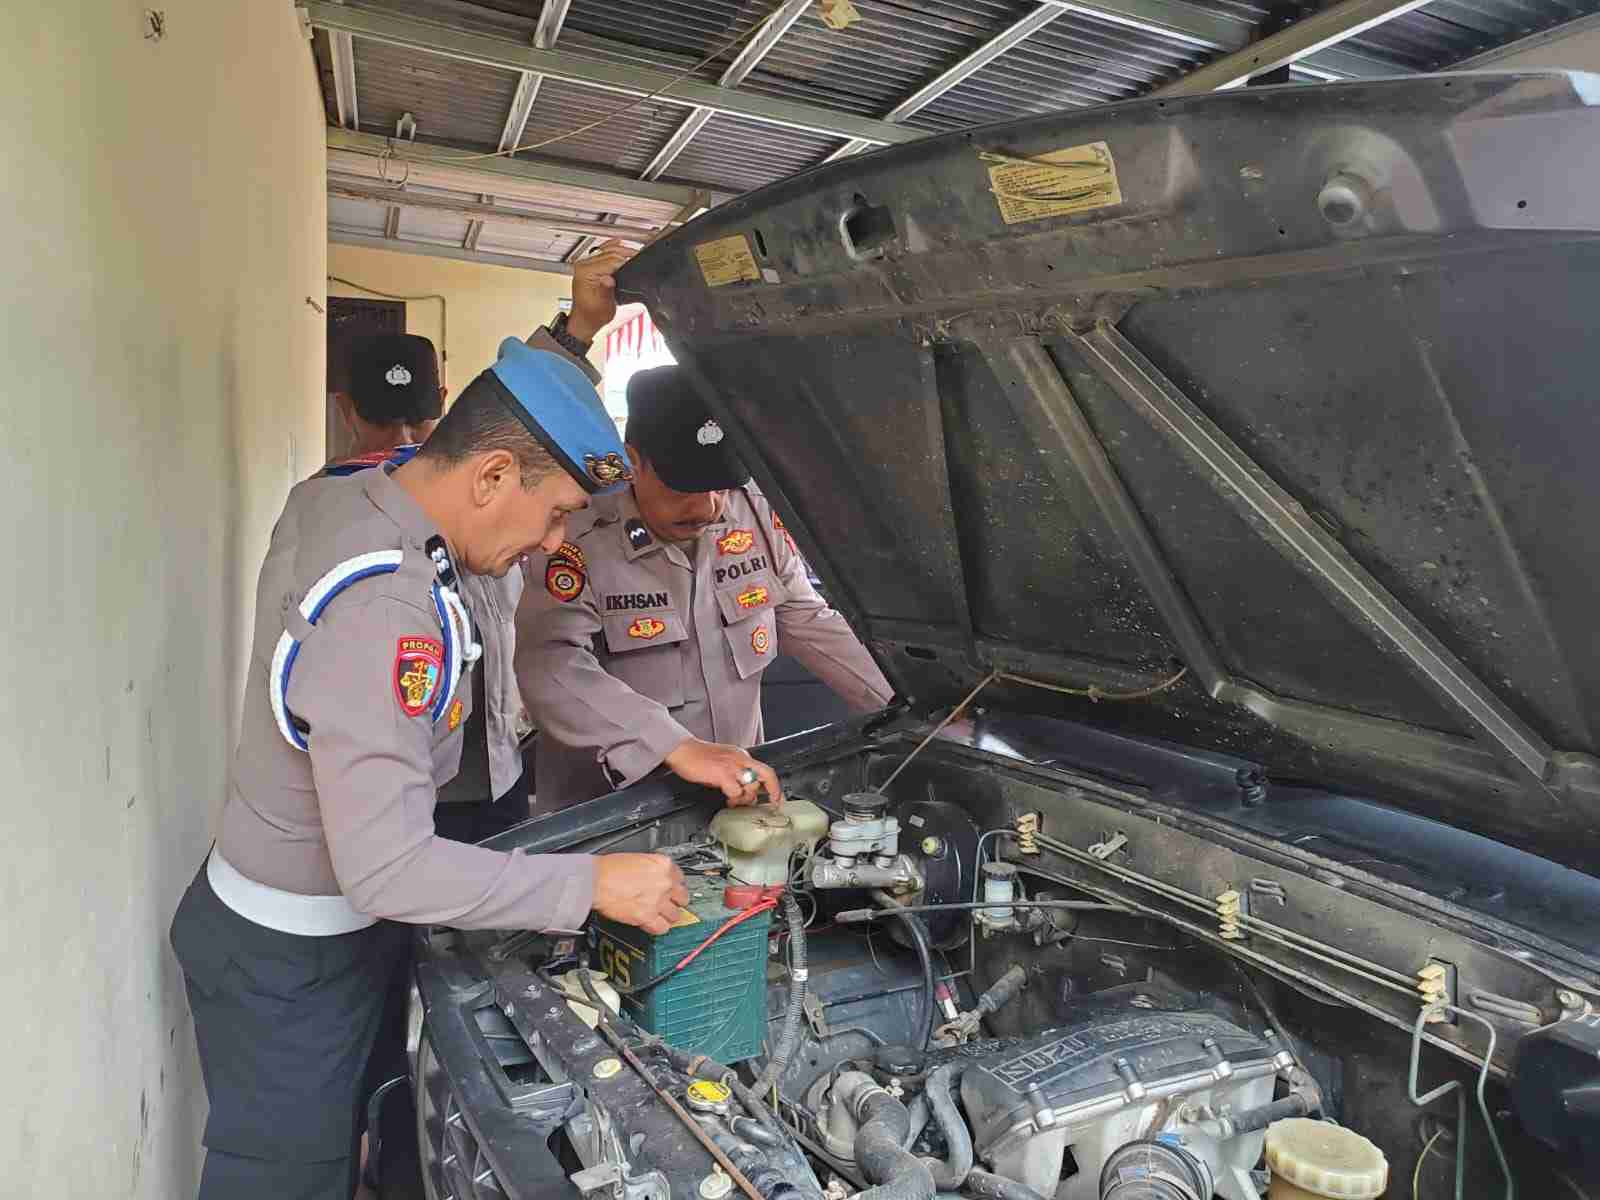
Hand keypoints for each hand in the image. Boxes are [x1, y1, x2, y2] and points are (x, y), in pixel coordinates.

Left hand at [568, 239, 635, 342]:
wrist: (585, 320)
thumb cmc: (592, 315)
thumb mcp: (603, 306)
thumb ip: (606, 291)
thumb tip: (609, 279)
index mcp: (585, 272)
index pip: (610, 261)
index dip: (626, 263)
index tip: (636, 264)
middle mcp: (583, 265)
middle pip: (610, 253)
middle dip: (626, 254)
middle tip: (639, 256)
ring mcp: (585, 264)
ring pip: (606, 250)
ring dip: (621, 250)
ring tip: (634, 252)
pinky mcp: (589, 266)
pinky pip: (601, 252)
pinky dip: (611, 247)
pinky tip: (618, 243)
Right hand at [591, 853, 688, 934]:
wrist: (595, 880)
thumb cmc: (608, 869)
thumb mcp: (638, 859)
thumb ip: (652, 869)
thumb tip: (656, 877)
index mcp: (663, 864)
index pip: (681, 878)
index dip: (676, 886)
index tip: (673, 890)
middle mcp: (664, 882)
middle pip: (682, 897)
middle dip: (676, 902)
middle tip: (670, 904)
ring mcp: (657, 900)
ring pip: (675, 915)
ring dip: (668, 917)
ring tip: (662, 916)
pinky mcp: (647, 916)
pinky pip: (662, 928)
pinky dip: (659, 928)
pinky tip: (654, 925)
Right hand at [663, 738, 782, 807]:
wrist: (682, 750)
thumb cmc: (697, 757)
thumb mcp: (723, 762)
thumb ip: (734, 774)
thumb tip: (742, 791)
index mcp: (740, 755)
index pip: (763, 769)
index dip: (773, 784)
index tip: (777, 797)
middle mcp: (739, 758)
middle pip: (766, 774)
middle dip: (773, 790)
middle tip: (773, 802)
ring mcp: (732, 766)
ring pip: (751, 786)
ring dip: (746, 798)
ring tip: (736, 800)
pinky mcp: (722, 773)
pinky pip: (735, 791)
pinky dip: (733, 798)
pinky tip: (728, 799)